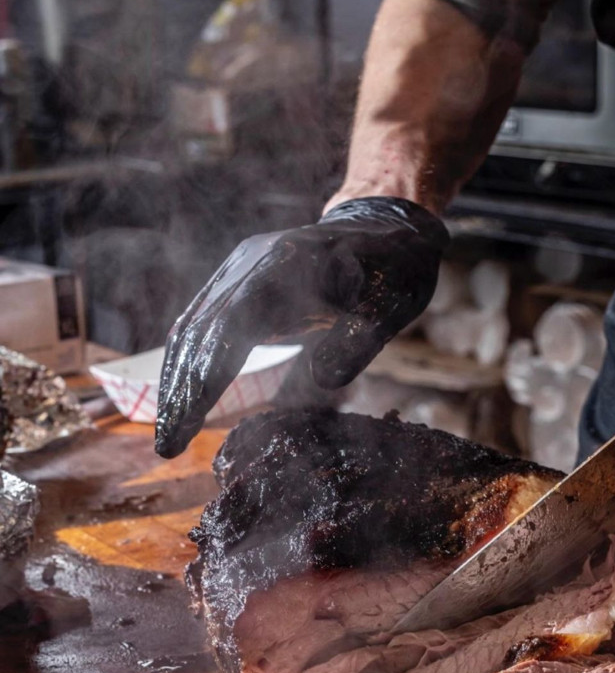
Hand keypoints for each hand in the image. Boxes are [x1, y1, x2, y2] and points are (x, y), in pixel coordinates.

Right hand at [154, 196, 447, 457]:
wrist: (383, 227)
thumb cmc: (392, 272)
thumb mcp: (388, 308)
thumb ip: (357, 342)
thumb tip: (322, 379)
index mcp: (285, 266)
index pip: (229, 329)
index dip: (204, 380)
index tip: (186, 426)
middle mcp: (250, 262)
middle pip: (200, 331)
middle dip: (179, 391)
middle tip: (165, 446)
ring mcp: (239, 268)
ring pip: (192, 326)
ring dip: (175, 380)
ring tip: (167, 431)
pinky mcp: (237, 279)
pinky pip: (201, 321)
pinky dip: (186, 360)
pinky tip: (177, 395)